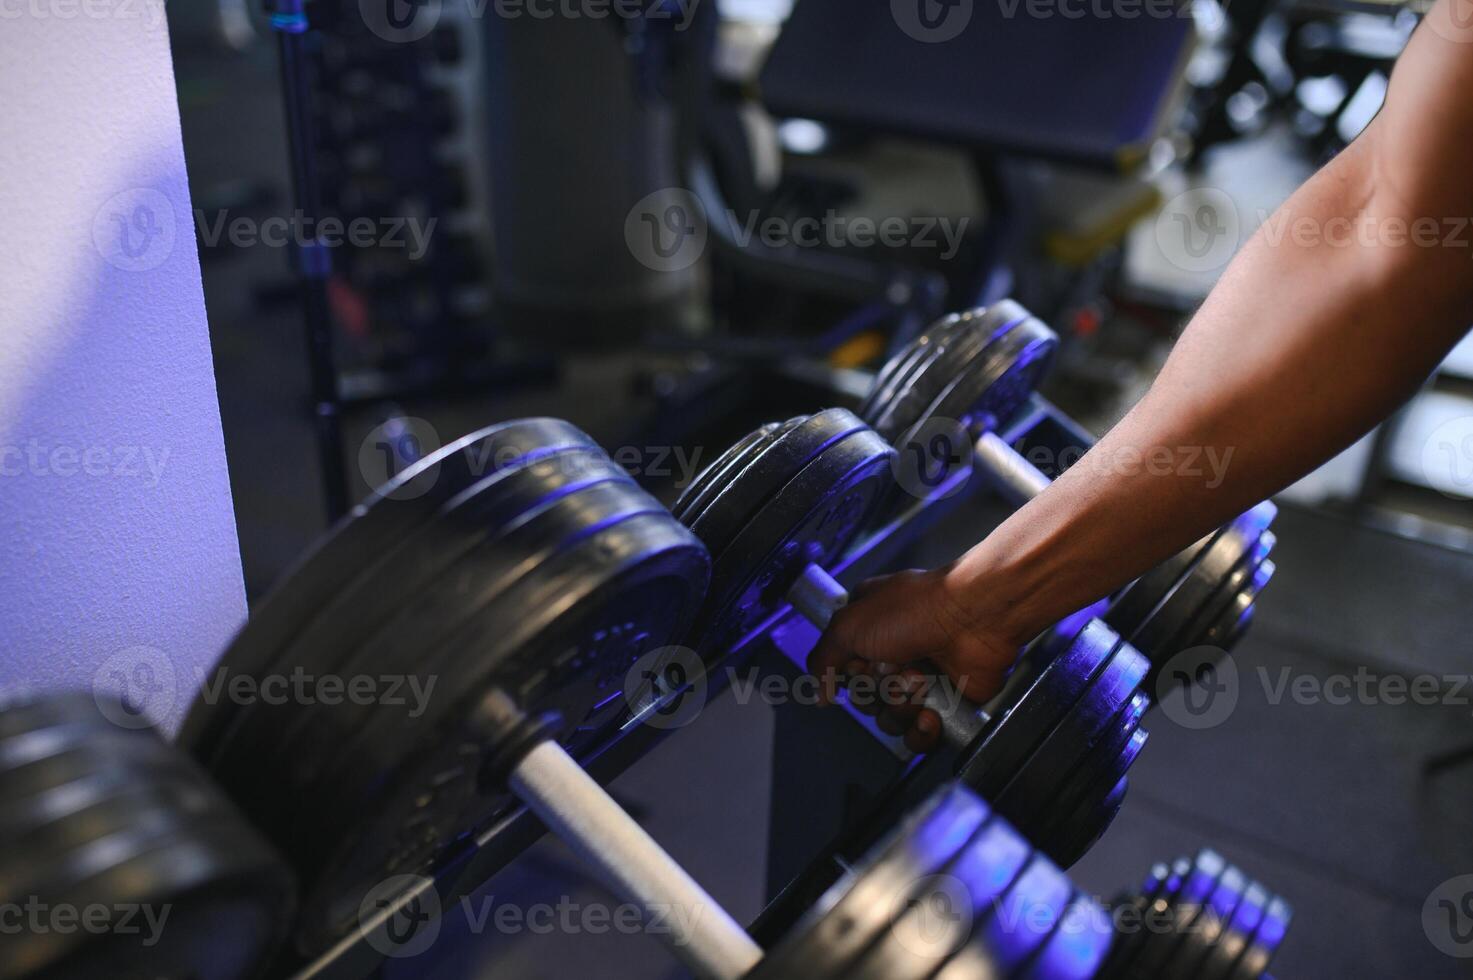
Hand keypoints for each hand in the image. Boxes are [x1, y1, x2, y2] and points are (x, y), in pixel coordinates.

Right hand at [805, 567, 1024, 752]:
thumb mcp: (849, 626)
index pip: (844, 673)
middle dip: (876, 692)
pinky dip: (922, 731)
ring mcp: (921, 680)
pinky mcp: (946, 703)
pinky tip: (931, 714)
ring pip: (891, 720)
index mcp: (868, 631)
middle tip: (893, 670)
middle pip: (866, 700)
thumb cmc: (916, 610)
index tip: (859, 665)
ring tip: (919, 685)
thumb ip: (823, 661)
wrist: (974, 618)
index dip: (851, 676)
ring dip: (900, 707)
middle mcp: (894, 655)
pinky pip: (920, 736)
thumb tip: (819, 693)